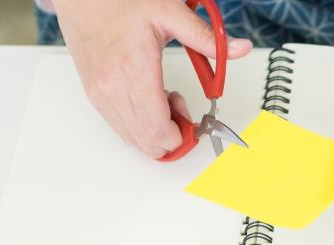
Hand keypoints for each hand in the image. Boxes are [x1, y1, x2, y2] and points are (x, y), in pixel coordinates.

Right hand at [56, 0, 251, 157]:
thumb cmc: (119, 0)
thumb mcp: (170, 12)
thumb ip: (205, 37)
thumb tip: (240, 48)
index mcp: (134, 70)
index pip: (158, 130)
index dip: (182, 136)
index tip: (194, 122)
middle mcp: (112, 88)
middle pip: (147, 142)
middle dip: (171, 135)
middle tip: (181, 106)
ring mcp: (100, 93)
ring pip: (132, 138)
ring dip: (154, 130)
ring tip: (163, 97)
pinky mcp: (93, 93)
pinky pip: (119, 126)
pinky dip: (138, 124)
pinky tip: (147, 97)